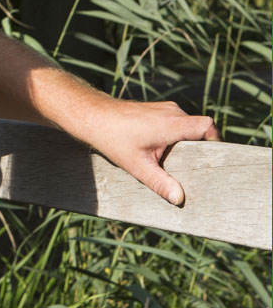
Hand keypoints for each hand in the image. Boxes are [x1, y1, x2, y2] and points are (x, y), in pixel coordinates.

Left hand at [83, 99, 220, 205]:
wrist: (91, 115)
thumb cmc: (112, 137)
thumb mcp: (136, 165)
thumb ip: (159, 182)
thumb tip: (179, 199)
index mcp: (171, 123)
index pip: (207, 126)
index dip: (215, 141)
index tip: (209, 160)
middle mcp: (172, 112)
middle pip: (199, 129)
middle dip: (197, 149)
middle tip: (190, 168)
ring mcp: (164, 108)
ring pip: (187, 127)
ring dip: (183, 143)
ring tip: (169, 159)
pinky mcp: (157, 110)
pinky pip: (175, 123)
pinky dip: (173, 137)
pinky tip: (158, 149)